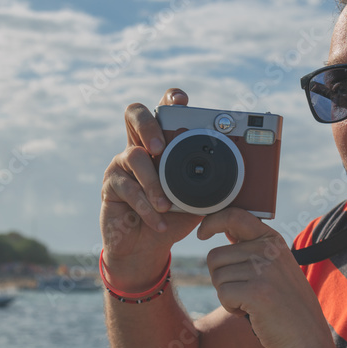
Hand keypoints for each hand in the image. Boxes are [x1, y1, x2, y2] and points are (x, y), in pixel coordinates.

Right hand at [100, 88, 201, 289]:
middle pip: (135, 113)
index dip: (170, 99)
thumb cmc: (174, 219)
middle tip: (160, 148)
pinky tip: (159, 220)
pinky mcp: (110, 185)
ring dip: (153, 182)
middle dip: (149, 126)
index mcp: (163, 144)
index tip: (181, 101)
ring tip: (166, 205)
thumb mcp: (198, 202)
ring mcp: (122, 164)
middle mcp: (140, 146)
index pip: (164, 110)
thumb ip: (210, 186)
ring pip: (134, 155)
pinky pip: (128, 188)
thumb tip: (235, 177)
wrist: (147, 248)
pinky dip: (146, 207)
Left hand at [198, 208, 333, 347]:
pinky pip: (222, 294)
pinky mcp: (257, 291)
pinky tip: (251, 312)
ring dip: (227, 295)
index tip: (201, 233)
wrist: (305, 336)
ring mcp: (264, 269)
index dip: (212, 221)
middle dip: (222, 278)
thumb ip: (251, 246)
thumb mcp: (273, 265)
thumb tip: (223, 226)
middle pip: (215, 256)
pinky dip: (230, 307)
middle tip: (246, 292)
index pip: (234, 215)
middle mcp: (268, 250)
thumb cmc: (285, 304)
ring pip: (217, 277)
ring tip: (252, 302)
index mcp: (272, 239)